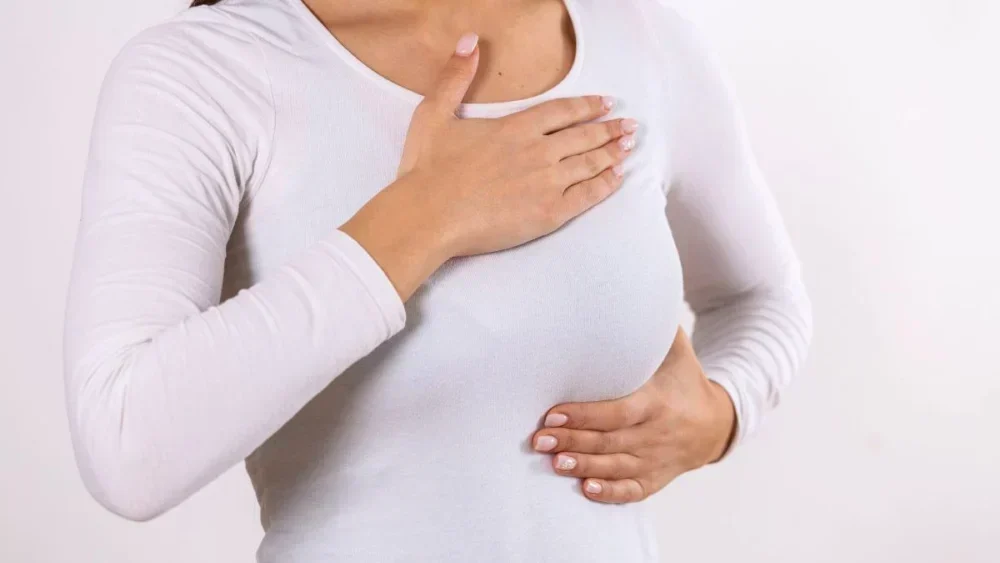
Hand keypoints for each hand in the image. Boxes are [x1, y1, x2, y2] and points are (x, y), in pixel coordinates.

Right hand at [398, 32, 638, 256]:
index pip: (562, 111)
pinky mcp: (548, 213)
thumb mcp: (433, 113)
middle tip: (629, 127)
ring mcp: (546, 183)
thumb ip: (455, 77)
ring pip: (590, 163)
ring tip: (628, 147)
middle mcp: (538, 152)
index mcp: (515, 128)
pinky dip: (605, 185)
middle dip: (610, 129)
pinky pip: (587, 196)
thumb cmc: (427, 170)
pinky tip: (616, 178)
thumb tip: (469, 41)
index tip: (605, 103)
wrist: (429, 215)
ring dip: (612, 153)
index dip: (587, 106)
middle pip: (584, 136)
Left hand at [530, 327, 736, 503]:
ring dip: (584, 467)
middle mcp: (657, 434)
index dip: (584, 416)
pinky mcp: (656, 478)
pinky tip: (586, 490)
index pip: (617, 412)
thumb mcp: (676, 351)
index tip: (552, 414)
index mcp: (658, 402)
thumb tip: (630, 285)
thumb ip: (652, 327)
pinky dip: (611, 493)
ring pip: (617, 467)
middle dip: (573, 442)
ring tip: (554, 463)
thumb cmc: (684, 380)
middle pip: (610, 441)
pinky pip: (633, 490)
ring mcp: (657, 460)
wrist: (717, 423)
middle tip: (538, 440)